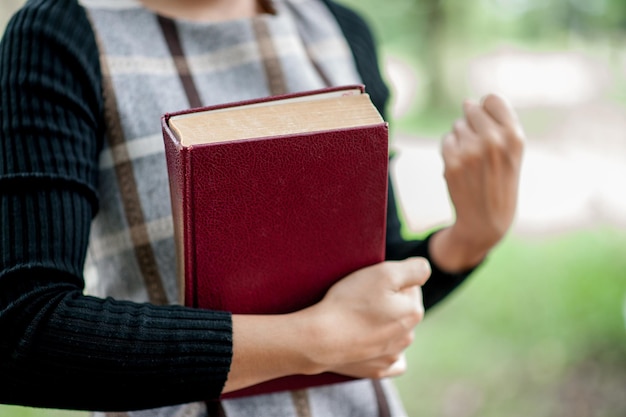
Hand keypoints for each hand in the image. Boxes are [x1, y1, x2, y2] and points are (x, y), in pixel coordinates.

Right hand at [304, 257, 430, 378]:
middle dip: (388, 302)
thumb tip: (425, 271)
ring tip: (358, 319)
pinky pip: (389, 360)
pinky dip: (383, 352)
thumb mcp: (384, 273)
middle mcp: (408, 336)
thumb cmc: (350, 303)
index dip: (390, 281)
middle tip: (361, 299)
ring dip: (383, 324)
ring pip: (394, 332)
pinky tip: (371, 344)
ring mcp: (393, 356)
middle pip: (402, 309)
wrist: (320, 339)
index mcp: (413, 311)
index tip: (370, 284)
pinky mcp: (377, 370)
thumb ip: (415, 269)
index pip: (410, 286)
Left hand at [431, 94, 524, 271]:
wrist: (486, 221)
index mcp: (514, 136)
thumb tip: (468, 102)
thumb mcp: (512, 153)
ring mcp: (470, 151)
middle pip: (471, 108)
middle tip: (480, 147)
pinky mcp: (451, 162)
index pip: (492, 99)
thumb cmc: (501, 182)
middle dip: (472, 123)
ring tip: (473, 160)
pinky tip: (462, 167)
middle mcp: (493, 140)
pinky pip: (446, 140)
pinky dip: (451, 151)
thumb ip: (498, 124)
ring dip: (462, 138)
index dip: (487, 110)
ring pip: (457, 125)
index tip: (489, 126)